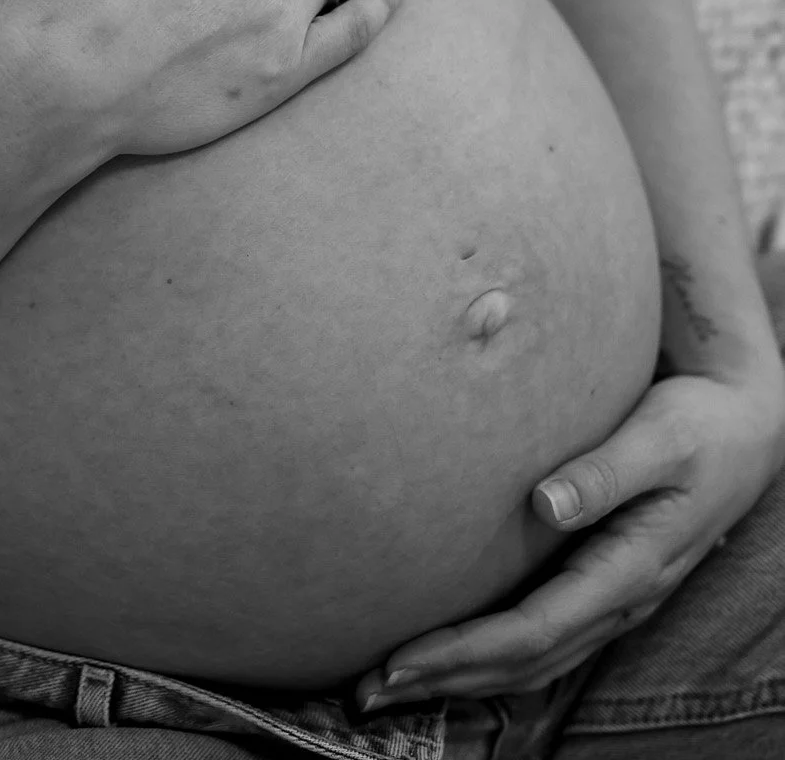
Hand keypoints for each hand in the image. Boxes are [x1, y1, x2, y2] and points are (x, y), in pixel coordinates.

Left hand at [357, 356, 784, 712]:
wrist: (745, 431)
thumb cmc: (698, 425)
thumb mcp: (660, 438)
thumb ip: (605, 471)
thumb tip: (545, 502)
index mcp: (629, 571)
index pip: (533, 631)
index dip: (464, 652)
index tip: (400, 660)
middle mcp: (620, 600)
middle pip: (523, 663)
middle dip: (446, 680)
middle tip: (368, 687)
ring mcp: (613, 600)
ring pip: (532, 662)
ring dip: (462, 678)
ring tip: (392, 681)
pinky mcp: (602, 584)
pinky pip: (542, 640)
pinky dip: (492, 658)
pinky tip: (450, 653)